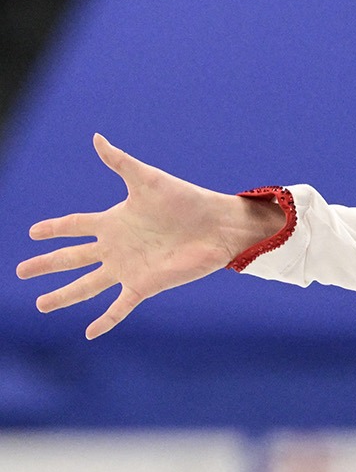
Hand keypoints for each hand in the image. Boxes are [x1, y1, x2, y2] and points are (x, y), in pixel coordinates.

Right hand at [16, 134, 283, 338]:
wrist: (218, 225)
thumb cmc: (186, 199)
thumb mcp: (147, 179)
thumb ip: (119, 162)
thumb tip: (97, 137)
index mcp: (114, 221)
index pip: (74, 225)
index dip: (54, 228)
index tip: (32, 232)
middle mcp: (117, 247)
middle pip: (71, 257)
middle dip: (46, 265)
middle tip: (21, 271)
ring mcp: (129, 268)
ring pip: (87, 285)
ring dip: (63, 296)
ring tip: (40, 305)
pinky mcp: (145, 285)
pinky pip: (120, 306)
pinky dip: (105, 320)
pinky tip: (89, 333)